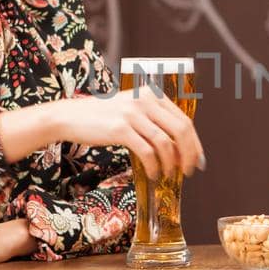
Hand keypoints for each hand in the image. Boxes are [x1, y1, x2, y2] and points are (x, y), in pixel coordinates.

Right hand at [7, 90, 204, 179]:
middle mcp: (145, 100)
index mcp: (152, 94)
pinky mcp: (120, 129)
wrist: (71, 116)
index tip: (197, 160)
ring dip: (171, 163)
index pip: (184, 120)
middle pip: (181, 130)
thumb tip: (180, 146)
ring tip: (168, 174)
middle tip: (188, 171)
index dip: (195, 143)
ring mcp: (132, 114)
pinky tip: (153, 174)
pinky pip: (147, 152)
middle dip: (189, 154)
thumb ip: (154, 120)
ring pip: (165, 143)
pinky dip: (154, 167)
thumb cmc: (103, 117)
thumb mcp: (132, 110)